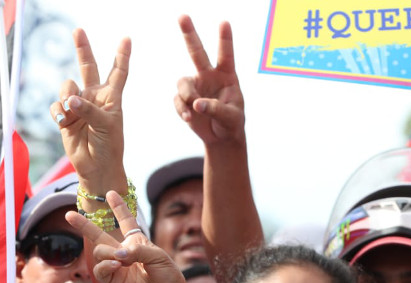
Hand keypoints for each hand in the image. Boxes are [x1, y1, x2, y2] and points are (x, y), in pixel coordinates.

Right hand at [50, 29, 128, 184]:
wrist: (96, 167)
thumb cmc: (109, 146)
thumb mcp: (106, 126)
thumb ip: (89, 110)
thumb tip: (70, 100)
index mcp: (111, 98)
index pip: (118, 73)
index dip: (121, 56)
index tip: (127, 39)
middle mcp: (95, 98)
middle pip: (88, 67)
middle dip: (83, 48)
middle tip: (78, 30)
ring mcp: (79, 105)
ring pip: (67, 87)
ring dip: (67, 95)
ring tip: (72, 111)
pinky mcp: (65, 116)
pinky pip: (56, 105)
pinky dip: (58, 111)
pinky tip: (64, 121)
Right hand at [65, 192, 188, 282]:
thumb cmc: (168, 277)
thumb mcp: (158, 256)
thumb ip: (137, 249)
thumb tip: (117, 253)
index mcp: (137, 244)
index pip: (126, 223)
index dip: (119, 208)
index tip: (111, 193)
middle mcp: (124, 254)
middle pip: (100, 236)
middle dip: (84, 225)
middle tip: (69, 214)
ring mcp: (116, 267)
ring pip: (99, 251)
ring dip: (109, 251)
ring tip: (123, 259)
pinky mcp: (112, 282)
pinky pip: (100, 268)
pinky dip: (107, 264)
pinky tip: (118, 265)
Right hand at [175, 16, 244, 145]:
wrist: (222, 137)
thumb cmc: (232, 123)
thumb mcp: (231, 117)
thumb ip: (216, 109)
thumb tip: (197, 104)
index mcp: (227, 76)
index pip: (226, 55)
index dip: (225, 39)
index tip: (224, 22)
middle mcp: (209, 76)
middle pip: (197, 52)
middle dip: (189, 34)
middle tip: (182, 16)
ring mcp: (195, 86)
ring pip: (183, 83)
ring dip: (187, 96)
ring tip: (195, 109)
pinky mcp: (184, 99)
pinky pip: (178, 100)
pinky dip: (182, 109)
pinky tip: (189, 118)